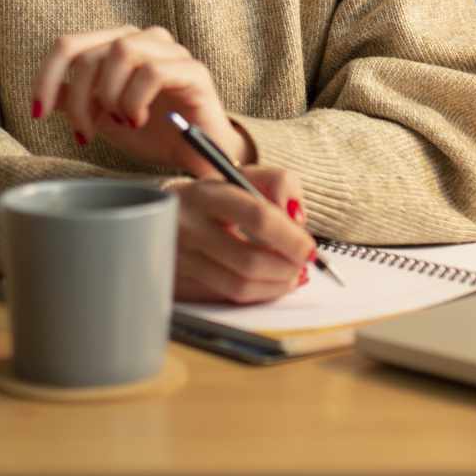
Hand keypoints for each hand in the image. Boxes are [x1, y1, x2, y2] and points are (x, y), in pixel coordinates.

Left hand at [31, 25, 248, 175]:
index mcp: (119, 44)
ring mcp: (170, 51)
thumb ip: (78, 103)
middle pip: (91, 52)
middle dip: (79, 99)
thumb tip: (42, 98)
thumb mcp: (104, 119)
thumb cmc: (154, 134)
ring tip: (121, 122)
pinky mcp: (193, 70)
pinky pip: (152, 72)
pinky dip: (136, 100)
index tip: (37, 112)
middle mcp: (144, 39)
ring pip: (122, 51)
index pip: (69, 44)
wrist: (199, 156)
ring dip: (111, 95)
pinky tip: (141, 120)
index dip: (47, 76)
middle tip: (85, 133)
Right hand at [164, 167, 316, 303]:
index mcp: (206, 195)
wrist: (165, 211)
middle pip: (249, 261)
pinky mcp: (178, 285)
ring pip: (239, 287)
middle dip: (287, 268)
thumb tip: (298, 219)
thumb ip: (280, 183)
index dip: (291, 238)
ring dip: (275, 286)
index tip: (310, 249)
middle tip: (302, 265)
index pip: (258, 218)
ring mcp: (180, 260)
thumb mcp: (244, 175)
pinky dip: (257, 295)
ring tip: (290, 275)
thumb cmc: (216, 196)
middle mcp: (187, 228)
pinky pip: (227, 299)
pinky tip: (268, 284)